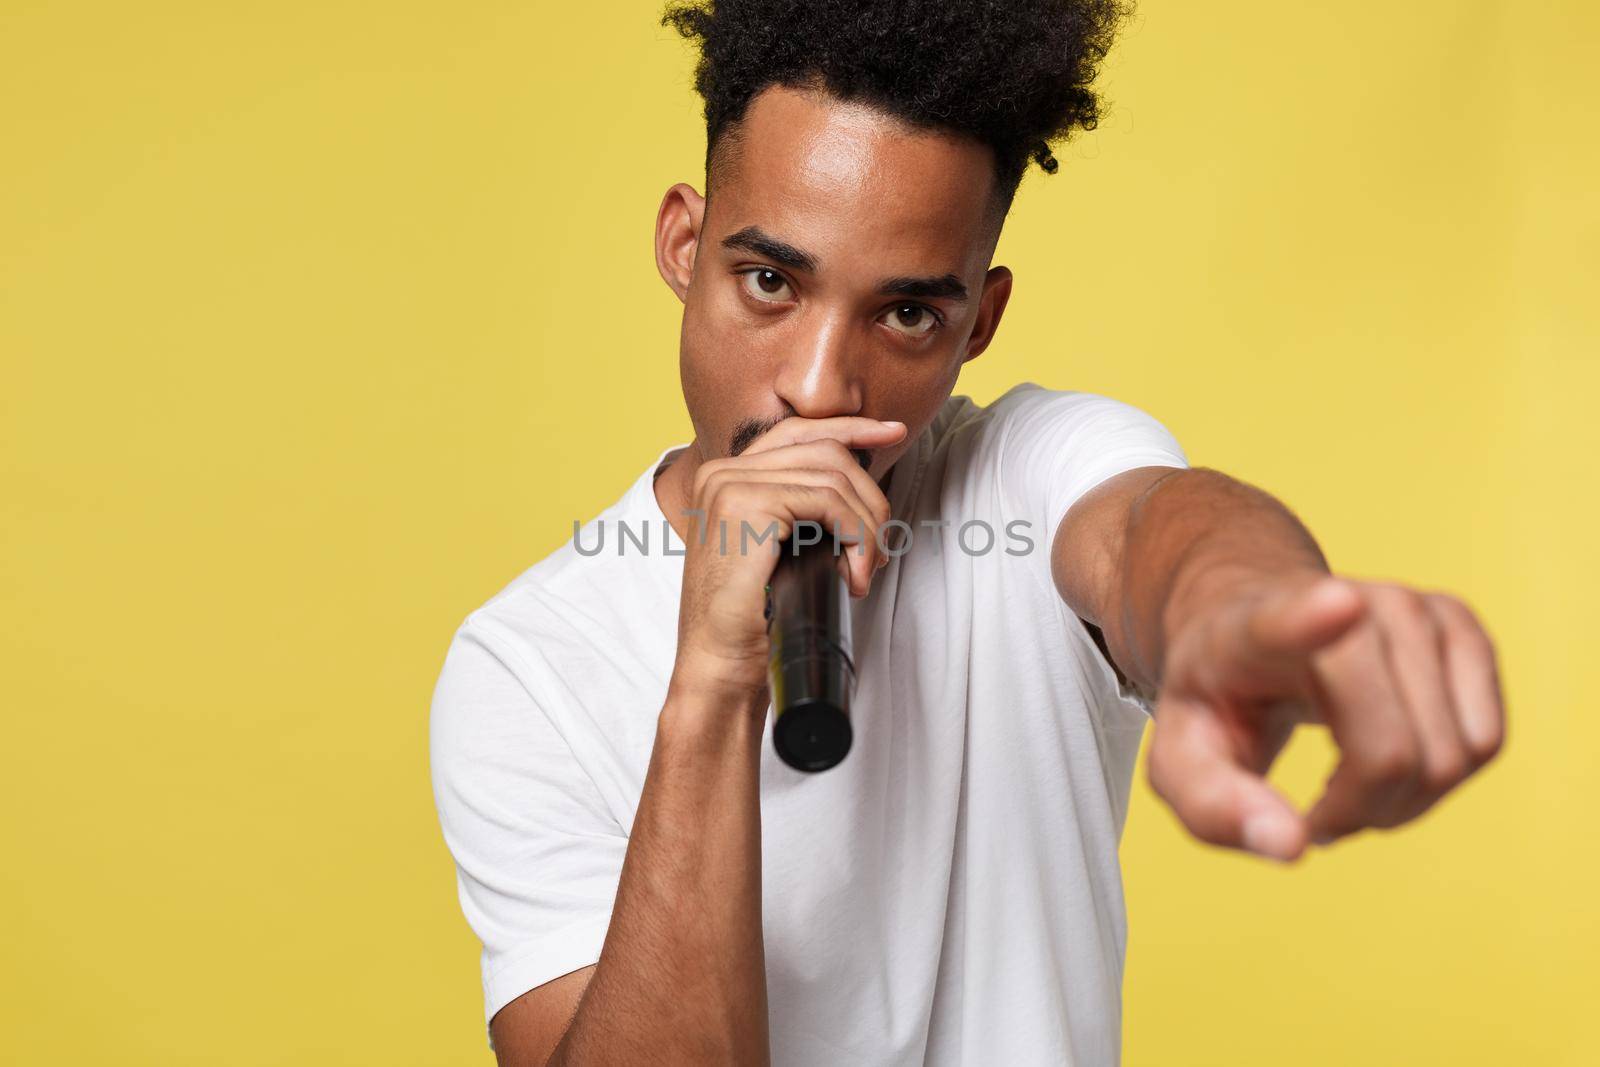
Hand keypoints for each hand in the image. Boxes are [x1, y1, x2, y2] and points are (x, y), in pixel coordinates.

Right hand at [668, 416, 907, 706]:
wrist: (719, 664)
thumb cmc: (750, 619)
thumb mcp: (778, 551)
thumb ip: (801, 512)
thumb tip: (861, 488)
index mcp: (724, 477)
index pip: (797, 431)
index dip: (850, 428)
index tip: (894, 434)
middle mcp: (721, 472)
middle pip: (824, 451)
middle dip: (869, 496)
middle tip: (880, 551)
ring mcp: (730, 484)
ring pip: (833, 475)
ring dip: (868, 525)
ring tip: (865, 571)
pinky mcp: (746, 505)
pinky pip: (828, 500)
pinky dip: (857, 535)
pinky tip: (854, 573)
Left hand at [1147, 573, 1505, 860]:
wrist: (1251, 631)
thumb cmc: (1220, 702)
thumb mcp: (1182, 760)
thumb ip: (1216, 807)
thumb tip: (1290, 844)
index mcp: (1255, 628)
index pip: (1287, 619)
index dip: (1314, 618)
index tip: (1340, 604)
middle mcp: (1344, 601)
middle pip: (1393, 752)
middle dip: (1360, 813)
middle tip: (1316, 810)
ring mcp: (1411, 608)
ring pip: (1453, 756)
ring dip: (1403, 803)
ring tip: (1345, 784)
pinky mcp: (1461, 625)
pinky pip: (1485, 742)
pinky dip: (1441, 778)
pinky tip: (1388, 760)